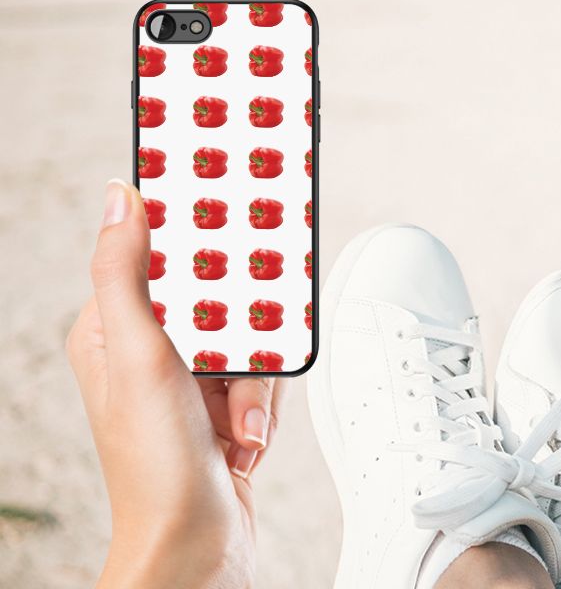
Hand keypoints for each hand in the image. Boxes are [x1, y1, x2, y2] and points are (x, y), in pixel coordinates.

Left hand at [66, 180, 285, 587]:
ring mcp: (189, 380)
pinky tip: (243, 437)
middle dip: (240, 339)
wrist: (196, 547)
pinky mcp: (222, 404)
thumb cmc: (156, 469)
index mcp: (112, 329)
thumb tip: (120, 198)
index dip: (196, 238)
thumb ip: (126, 273)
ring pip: (249, 337)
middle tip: (235, 362)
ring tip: (235, 423)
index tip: (227, 217)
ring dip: (254, 384)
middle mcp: (150, 350)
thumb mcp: (139, 356)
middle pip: (218, 297)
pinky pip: (262, 375)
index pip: (158, 255)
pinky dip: (263, 405)